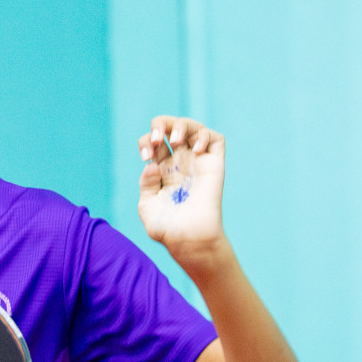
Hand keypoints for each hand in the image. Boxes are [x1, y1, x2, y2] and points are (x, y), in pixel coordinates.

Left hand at [136, 116, 225, 261]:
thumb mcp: (147, 205)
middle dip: (161, 123)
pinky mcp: (214, 165)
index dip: (145, 141)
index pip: (152, 142)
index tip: (145, 156)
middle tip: (156, 138)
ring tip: (176, 140)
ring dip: (182, 125)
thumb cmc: (166, 227)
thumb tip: (152, 165)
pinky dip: (205, 135)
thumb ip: (146, 183)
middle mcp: (179, 162)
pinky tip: (196, 150)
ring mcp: (197, 162)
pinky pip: (216, 139)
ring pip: (194, 127)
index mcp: (161, 169)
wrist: (189, 238)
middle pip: (171, 127)